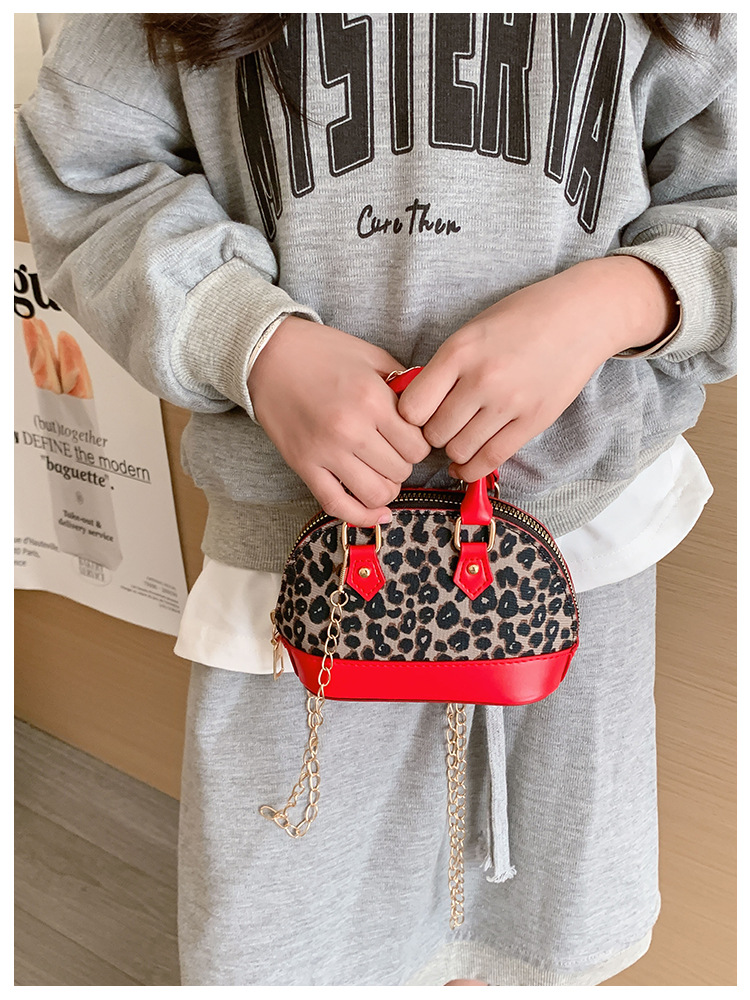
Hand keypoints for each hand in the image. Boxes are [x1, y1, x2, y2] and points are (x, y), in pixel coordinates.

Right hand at [248, 317, 430, 525]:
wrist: (267, 354)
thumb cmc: (322, 352)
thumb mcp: (372, 356)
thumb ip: (405, 384)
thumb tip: (429, 411)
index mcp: (371, 399)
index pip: (418, 445)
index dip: (420, 444)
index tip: (410, 437)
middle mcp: (351, 429)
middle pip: (401, 470)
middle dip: (404, 463)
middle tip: (394, 451)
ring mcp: (325, 451)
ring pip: (377, 493)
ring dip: (387, 488)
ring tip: (382, 473)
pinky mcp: (303, 466)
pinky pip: (337, 505)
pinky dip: (362, 516)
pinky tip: (379, 514)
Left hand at [397, 257, 678, 481]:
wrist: (581, 315)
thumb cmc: (522, 317)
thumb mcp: (472, 330)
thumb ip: (445, 366)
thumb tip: (415, 405)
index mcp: (458, 351)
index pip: (411, 408)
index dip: (408, 417)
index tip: (417, 415)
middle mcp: (481, 379)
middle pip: (434, 433)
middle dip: (431, 436)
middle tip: (439, 429)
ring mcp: (509, 402)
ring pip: (459, 450)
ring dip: (453, 451)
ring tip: (457, 441)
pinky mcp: (533, 420)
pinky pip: (491, 459)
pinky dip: (472, 467)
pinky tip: (467, 463)